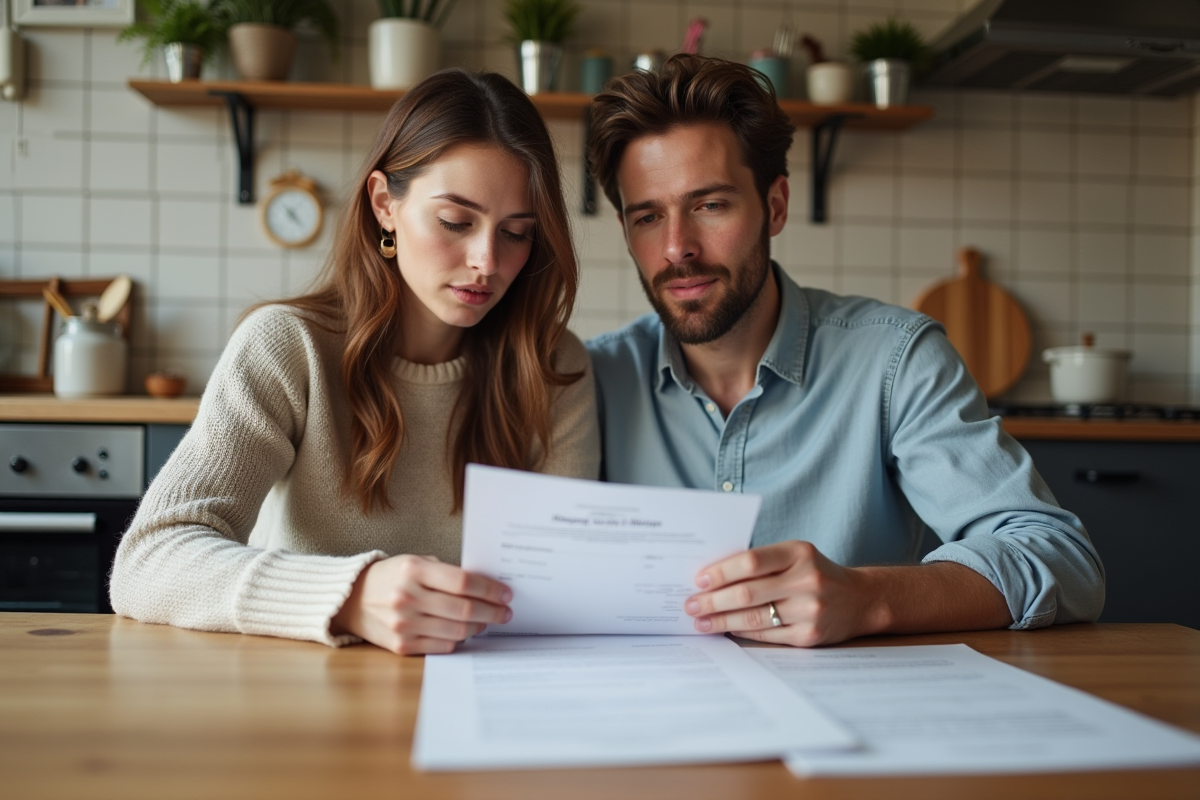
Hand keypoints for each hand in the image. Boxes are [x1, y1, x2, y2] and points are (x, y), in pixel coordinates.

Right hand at [331, 554, 511, 654]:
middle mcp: (407, 597)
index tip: (506, 593)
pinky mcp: (401, 645)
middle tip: (505, 612)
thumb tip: (486, 587)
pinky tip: (465, 632)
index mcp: (413, 571)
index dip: (490, 589)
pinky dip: (459, 639)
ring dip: (479, 627)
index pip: (463, 582)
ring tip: (487, 621)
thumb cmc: (392, 577)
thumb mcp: (416, 563)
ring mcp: (404, 624)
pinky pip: (443, 646)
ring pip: (457, 631)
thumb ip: (447, 573)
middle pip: (464, 609)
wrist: (352, 600)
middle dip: (492, 612)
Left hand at [684, 541, 884, 646]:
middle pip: (747, 593)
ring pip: (753, 618)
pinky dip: (741, 632)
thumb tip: (712, 577)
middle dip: (712, 601)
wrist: (860, 600)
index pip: (750, 561)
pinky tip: (725, 629)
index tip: (698, 580)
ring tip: (700, 622)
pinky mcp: (809, 636)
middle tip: (690, 605)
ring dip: (720, 621)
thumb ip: (761, 562)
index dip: (720, 572)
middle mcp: (806, 580)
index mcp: (799, 553)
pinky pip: (766, 635)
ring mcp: (809, 610)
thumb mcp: (795, 556)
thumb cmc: (816, 573)